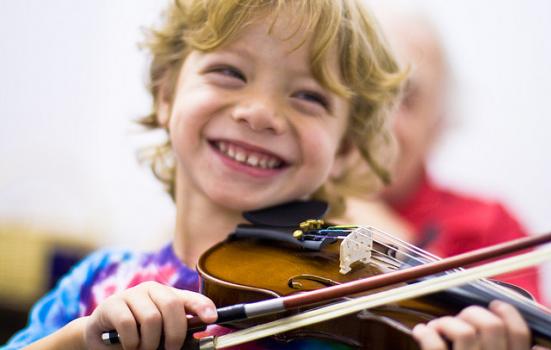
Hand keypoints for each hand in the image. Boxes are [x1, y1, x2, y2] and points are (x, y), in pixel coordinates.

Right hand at [84, 281, 216, 349]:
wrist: (101, 337)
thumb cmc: (137, 336)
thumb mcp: (160, 335)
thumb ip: (175, 334)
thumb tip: (194, 342)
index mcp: (168, 296)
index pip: (190, 297)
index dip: (203, 305)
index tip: (212, 319)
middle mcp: (152, 290)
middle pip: (172, 305)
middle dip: (175, 332)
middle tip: (170, 349)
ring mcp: (131, 294)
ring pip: (151, 318)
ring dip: (149, 342)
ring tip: (144, 349)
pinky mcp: (112, 304)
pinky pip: (128, 324)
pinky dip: (131, 342)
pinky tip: (129, 345)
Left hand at [412, 300, 530, 349]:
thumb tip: (527, 343)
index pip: (520, 333)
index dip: (507, 313)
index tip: (494, 306)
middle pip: (490, 325)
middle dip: (471, 313)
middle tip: (460, 319)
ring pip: (463, 331)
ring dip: (446, 322)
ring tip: (437, 327)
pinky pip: (435, 345)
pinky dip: (424, 333)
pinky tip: (421, 332)